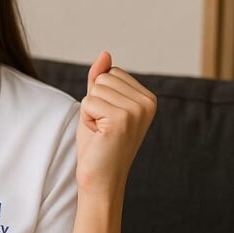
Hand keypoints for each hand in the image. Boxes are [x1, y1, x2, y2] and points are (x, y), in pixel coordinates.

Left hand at [75, 51, 156, 199]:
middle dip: (94, 102)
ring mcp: (136, 111)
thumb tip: (105, 53)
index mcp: (147, 98)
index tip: (107, 119)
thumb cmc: (98, 144)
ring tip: (100, 131)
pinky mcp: (121, 119)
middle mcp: (147, 103)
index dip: (100, 95)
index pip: (111, 72)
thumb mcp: (99, 106)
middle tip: (102, 127)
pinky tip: (98, 135)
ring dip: (89, 111)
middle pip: (103, 77)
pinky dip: (86, 119)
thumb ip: (101, 79)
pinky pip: (88, 101)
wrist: (100, 178)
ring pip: (95, 89)